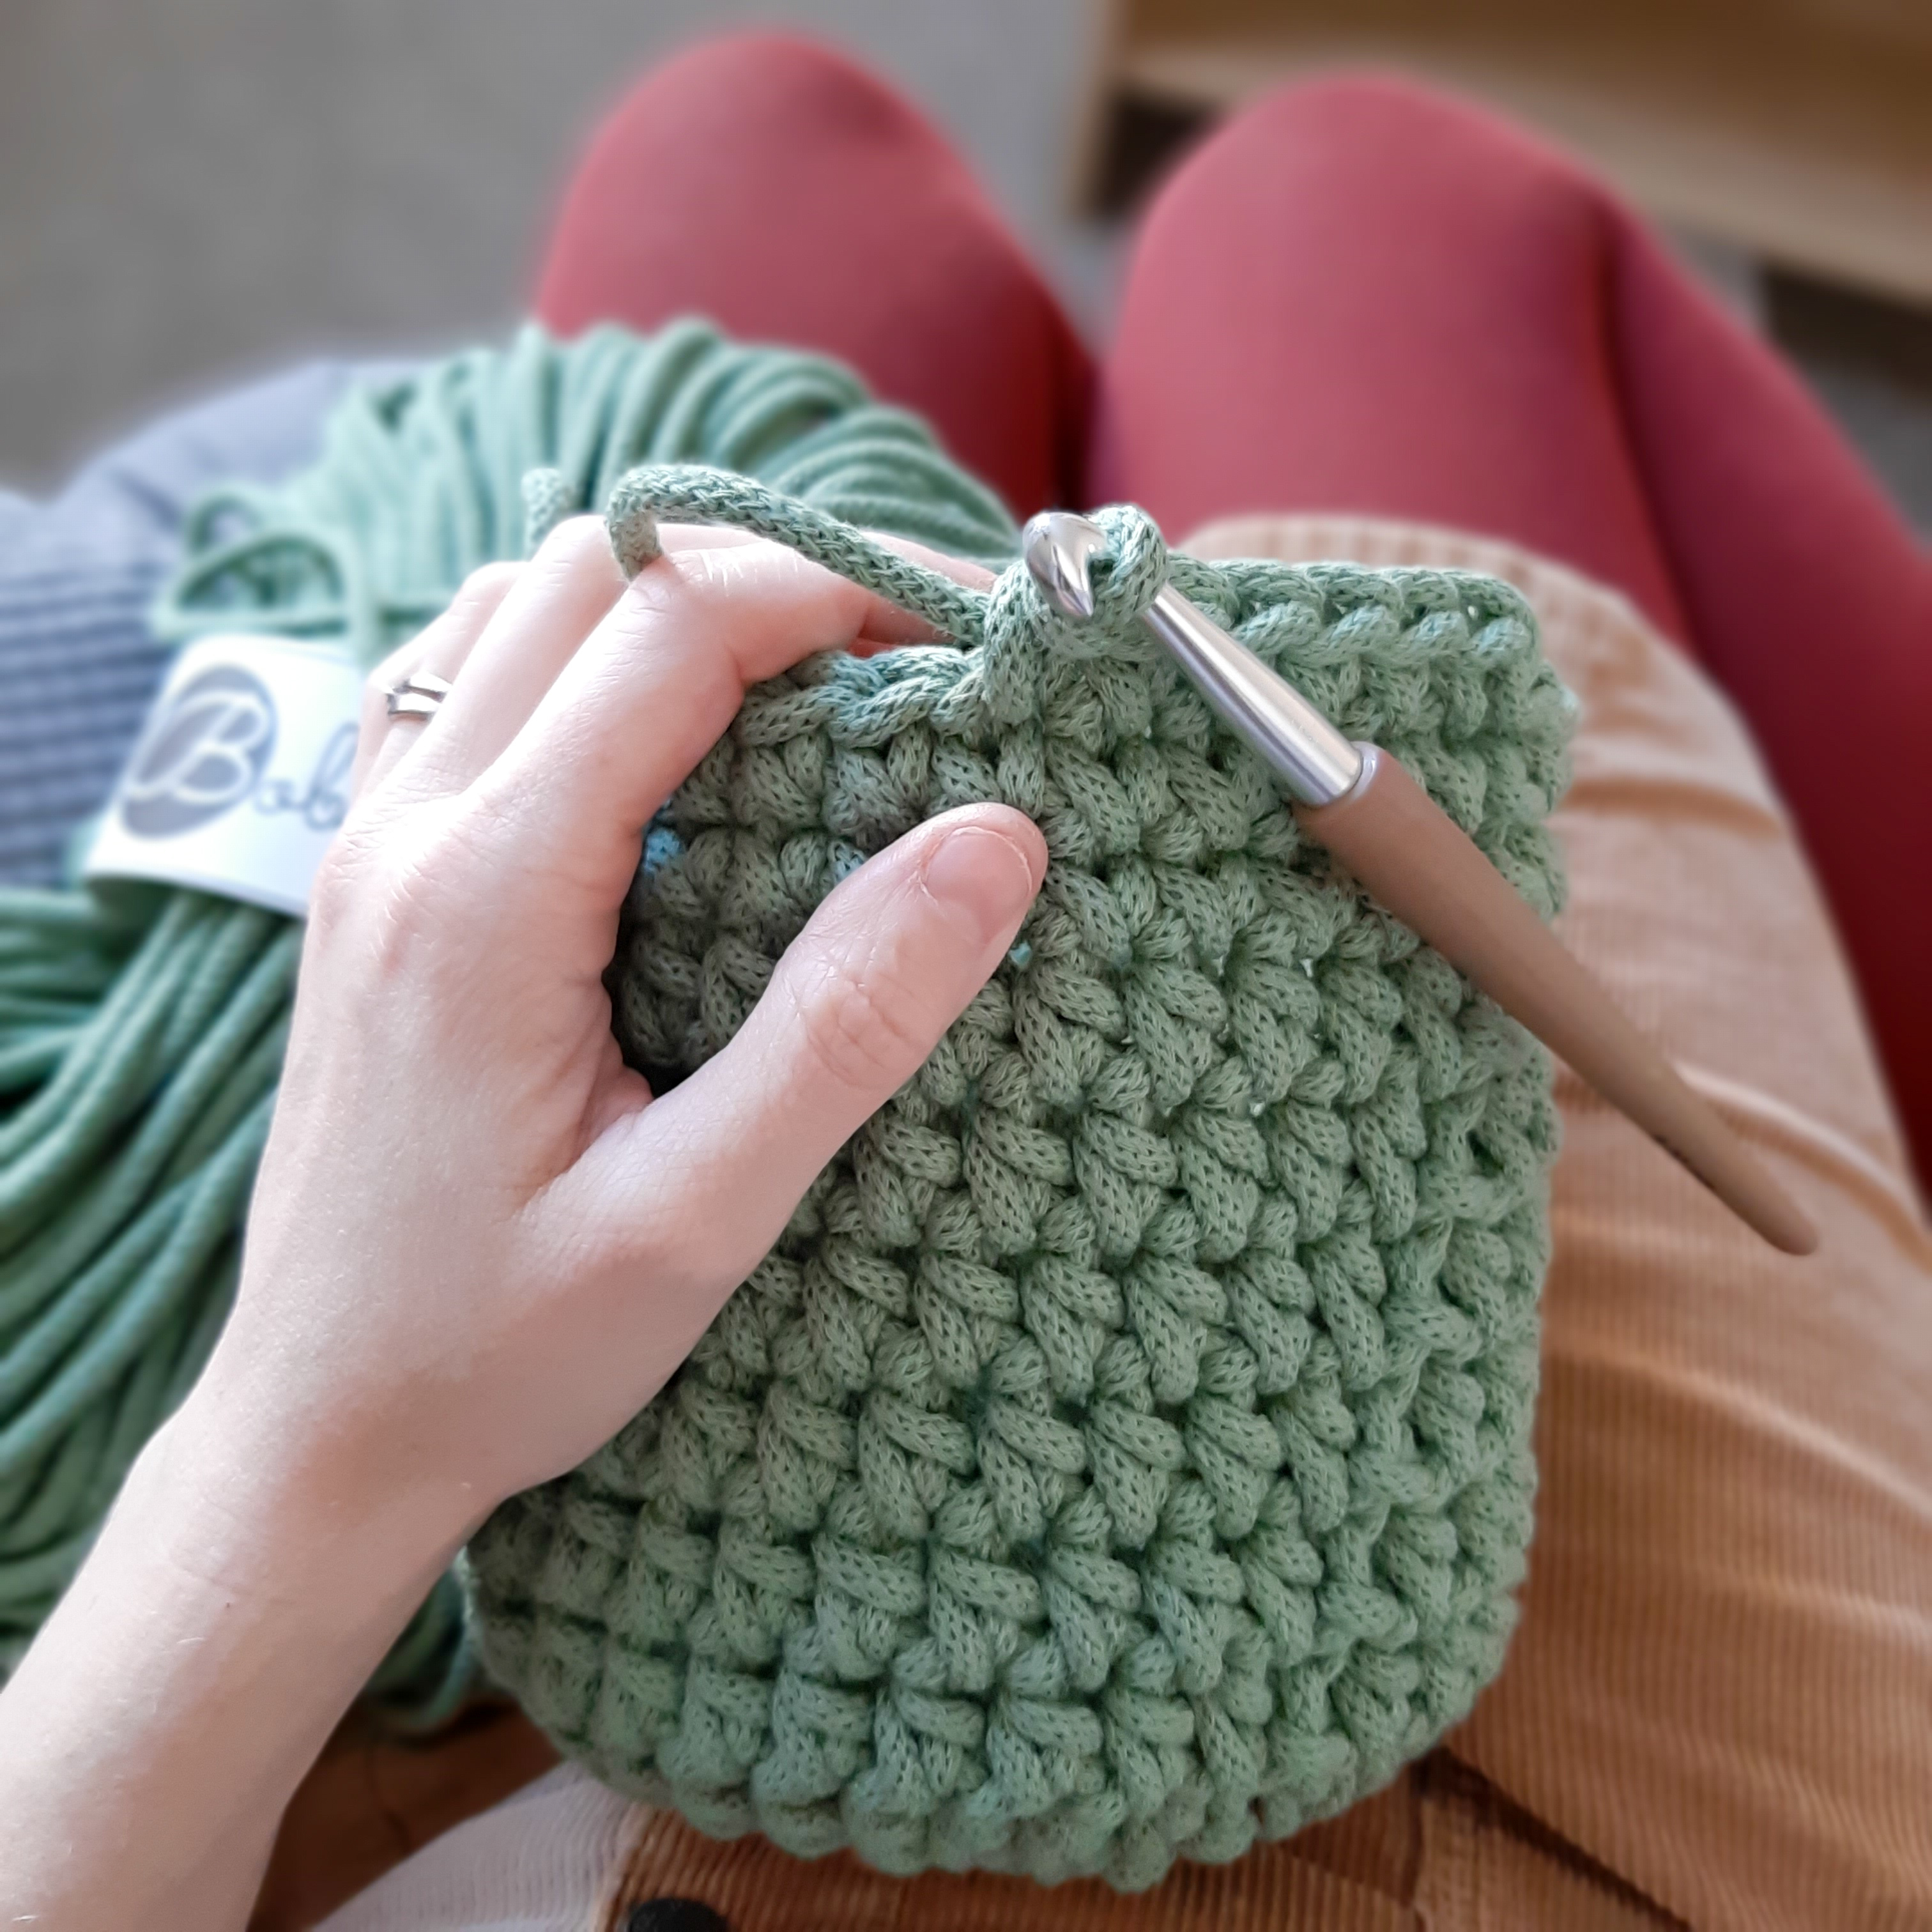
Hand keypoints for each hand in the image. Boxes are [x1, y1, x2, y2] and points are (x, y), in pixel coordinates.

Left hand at [0, 517, 1041, 1926]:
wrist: (323, 1430)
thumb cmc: (502, 1350)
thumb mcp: (699, 1218)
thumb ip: (846, 1022)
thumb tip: (996, 840)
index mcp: (489, 893)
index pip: (676, 628)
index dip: (839, 590)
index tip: (964, 633)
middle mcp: (406, 829)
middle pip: (595, 578)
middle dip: (767, 577)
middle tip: (901, 658)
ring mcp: (368, 841)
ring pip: (517, 607)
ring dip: (665, 608)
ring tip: (793, 692)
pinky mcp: (367, 875)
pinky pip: (462, 681)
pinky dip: (572, 656)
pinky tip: (647, 742)